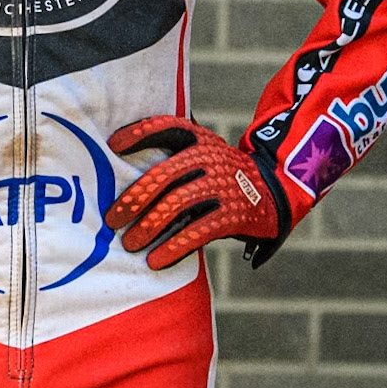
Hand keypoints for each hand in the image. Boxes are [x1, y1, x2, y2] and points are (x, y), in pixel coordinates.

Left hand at [106, 116, 280, 270]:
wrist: (274, 193)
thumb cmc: (222, 176)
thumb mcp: (205, 154)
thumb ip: (174, 157)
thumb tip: (118, 170)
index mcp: (201, 140)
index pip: (169, 127)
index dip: (141, 133)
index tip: (113, 146)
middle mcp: (212, 158)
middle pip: (166, 173)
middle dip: (135, 197)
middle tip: (112, 219)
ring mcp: (225, 185)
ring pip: (178, 203)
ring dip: (149, 225)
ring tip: (130, 243)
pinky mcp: (235, 214)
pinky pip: (199, 230)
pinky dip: (175, 246)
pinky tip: (156, 259)